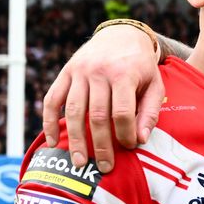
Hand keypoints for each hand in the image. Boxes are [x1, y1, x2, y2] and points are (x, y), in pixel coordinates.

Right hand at [42, 24, 164, 171]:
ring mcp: (79, 72)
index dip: (125, 133)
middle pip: (96, 116)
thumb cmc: (141, 66)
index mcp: (124, 74)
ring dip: (75, 140)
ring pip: (73, 111)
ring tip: (79, 162)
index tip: (130, 147)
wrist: (121, 35)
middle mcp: (99, 72)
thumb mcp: (155, 84)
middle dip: (101, 145)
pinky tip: (53, 142)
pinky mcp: (65, 73)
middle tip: (104, 168)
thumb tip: (139, 140)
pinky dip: (48, 122)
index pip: (122, 112)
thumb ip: (150, 112)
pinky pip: (52, 100)